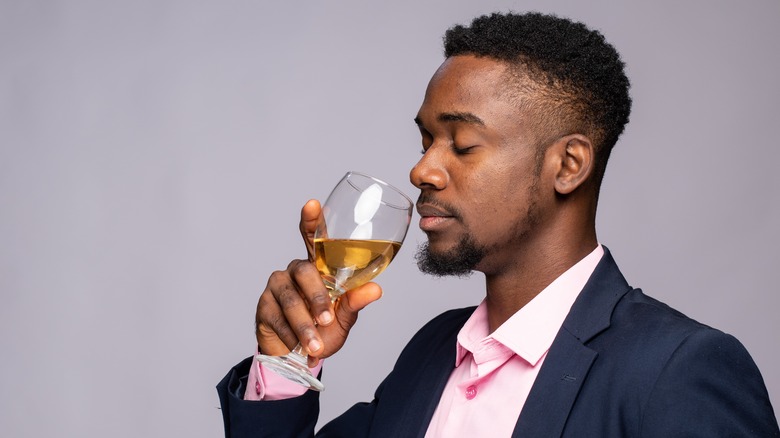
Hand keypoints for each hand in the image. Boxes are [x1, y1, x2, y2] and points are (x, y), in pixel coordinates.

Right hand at [255, 199, 382, 366]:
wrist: (299, 357)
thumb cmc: (324, 330)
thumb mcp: (344, 318)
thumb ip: (356, 301)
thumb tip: (376, 289)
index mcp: (317, 267)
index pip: (313, 238)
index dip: (312, 220)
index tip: (312, 203)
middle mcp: (295, 271)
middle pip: (304, 271)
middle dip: (316, 297)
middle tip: (327, 319)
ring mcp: (277, 286)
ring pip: (290, 298)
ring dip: (304, 324)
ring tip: (315, 345)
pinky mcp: (263, 305)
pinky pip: (277, 316)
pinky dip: (290, 334)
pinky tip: (297, 346)